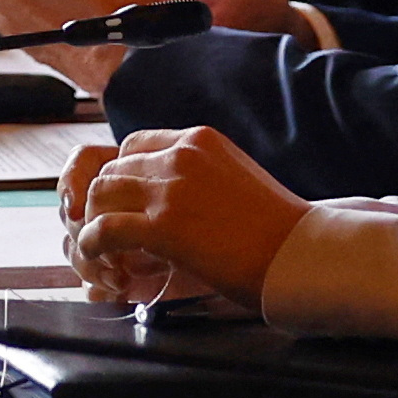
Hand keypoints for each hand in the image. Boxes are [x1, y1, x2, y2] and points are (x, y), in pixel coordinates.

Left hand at [63, 126, 304, 305]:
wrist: (304, 254)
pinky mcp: (164, 226)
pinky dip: (93, 243)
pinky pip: (105, 229)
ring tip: (101, 248)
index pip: (134, 145)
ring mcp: (171, 189)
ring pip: (101, 194)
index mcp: (199, 140)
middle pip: (112, 170)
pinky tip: (98, 257)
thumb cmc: (278, 229)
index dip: (122, 177)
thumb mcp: (234, 179)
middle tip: (109, 232)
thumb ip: (198, 177)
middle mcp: (181, 155)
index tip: (124, 203)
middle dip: (104, 202)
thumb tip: (171, 197)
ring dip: (94, 222)